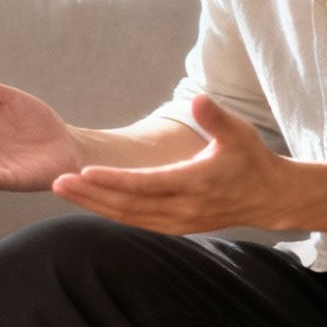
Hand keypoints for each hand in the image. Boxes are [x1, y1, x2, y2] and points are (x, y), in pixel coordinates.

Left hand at [52, 94, 290, 233]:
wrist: (270, 197)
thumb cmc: (251, 158)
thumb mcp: (240, 132)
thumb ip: (215, 117)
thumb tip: (197, 99)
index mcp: (197, 182)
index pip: (148, 183)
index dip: (115, 180)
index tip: (85, 171)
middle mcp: (185, 207)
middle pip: (129, 205)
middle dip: (91, 194)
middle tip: (56, 181)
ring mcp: (180, 222)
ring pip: (129, 217)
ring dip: (94, 204)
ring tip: (63, 190)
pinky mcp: (177, 227)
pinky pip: (138, 222)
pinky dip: (111, 213)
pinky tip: (89, 201)